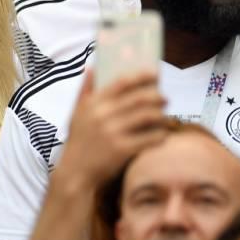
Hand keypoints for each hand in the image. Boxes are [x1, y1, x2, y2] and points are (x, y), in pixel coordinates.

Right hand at [55, 70, 166, 187]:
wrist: (75, 172)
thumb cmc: (78, 141)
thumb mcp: (76, 113)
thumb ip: (85, 90)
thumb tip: (92, 67)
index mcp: (93, 103)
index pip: (122, 82)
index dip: (142, 75)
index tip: (154, 73)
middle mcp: (103, 115)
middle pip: (140, 98)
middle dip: (157, 96)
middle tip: (165, 98)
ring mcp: (113, 133)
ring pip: (149, 116)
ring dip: (162, 115)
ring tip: (164, 116)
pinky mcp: (123, 150)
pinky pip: (151, 137)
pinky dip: (160, 134)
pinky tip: (162, 134)